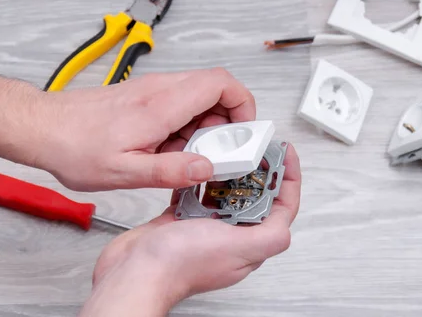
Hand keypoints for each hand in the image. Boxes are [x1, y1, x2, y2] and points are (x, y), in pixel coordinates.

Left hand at [35, 68, 255, 190]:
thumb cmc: (75, 147)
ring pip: (201, 97)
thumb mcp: (124, 172)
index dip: (244, 103)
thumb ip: (170, 171)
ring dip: (206, 126)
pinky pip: (183, 104)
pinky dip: (188, 126)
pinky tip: (168, 149)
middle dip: (226, 122)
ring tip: (185, 154)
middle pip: (217, 89)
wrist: (44, 128)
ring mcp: (154, 90)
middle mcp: (161, 90)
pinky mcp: (147, 96)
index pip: (221, 83)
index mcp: (161, 105)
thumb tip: (207, 168)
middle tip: (214, 152)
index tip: (242, 132)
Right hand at [80, 145, 300, 316]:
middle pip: (255, 196)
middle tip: (258, 148)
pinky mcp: (181, 219)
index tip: (285, 154)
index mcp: (249, 243)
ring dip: (230, 172)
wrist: (134, 272)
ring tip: (232, 151)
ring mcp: (205, 227)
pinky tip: (200, 166)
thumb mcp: (238, 247)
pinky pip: (197, 193)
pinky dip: (200, 179)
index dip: (287, 179)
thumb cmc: (180, 265)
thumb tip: (287, 223)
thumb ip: (270, 235)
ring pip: (226, 192)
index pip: (281, 207)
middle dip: (259, 171)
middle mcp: (230, 235)